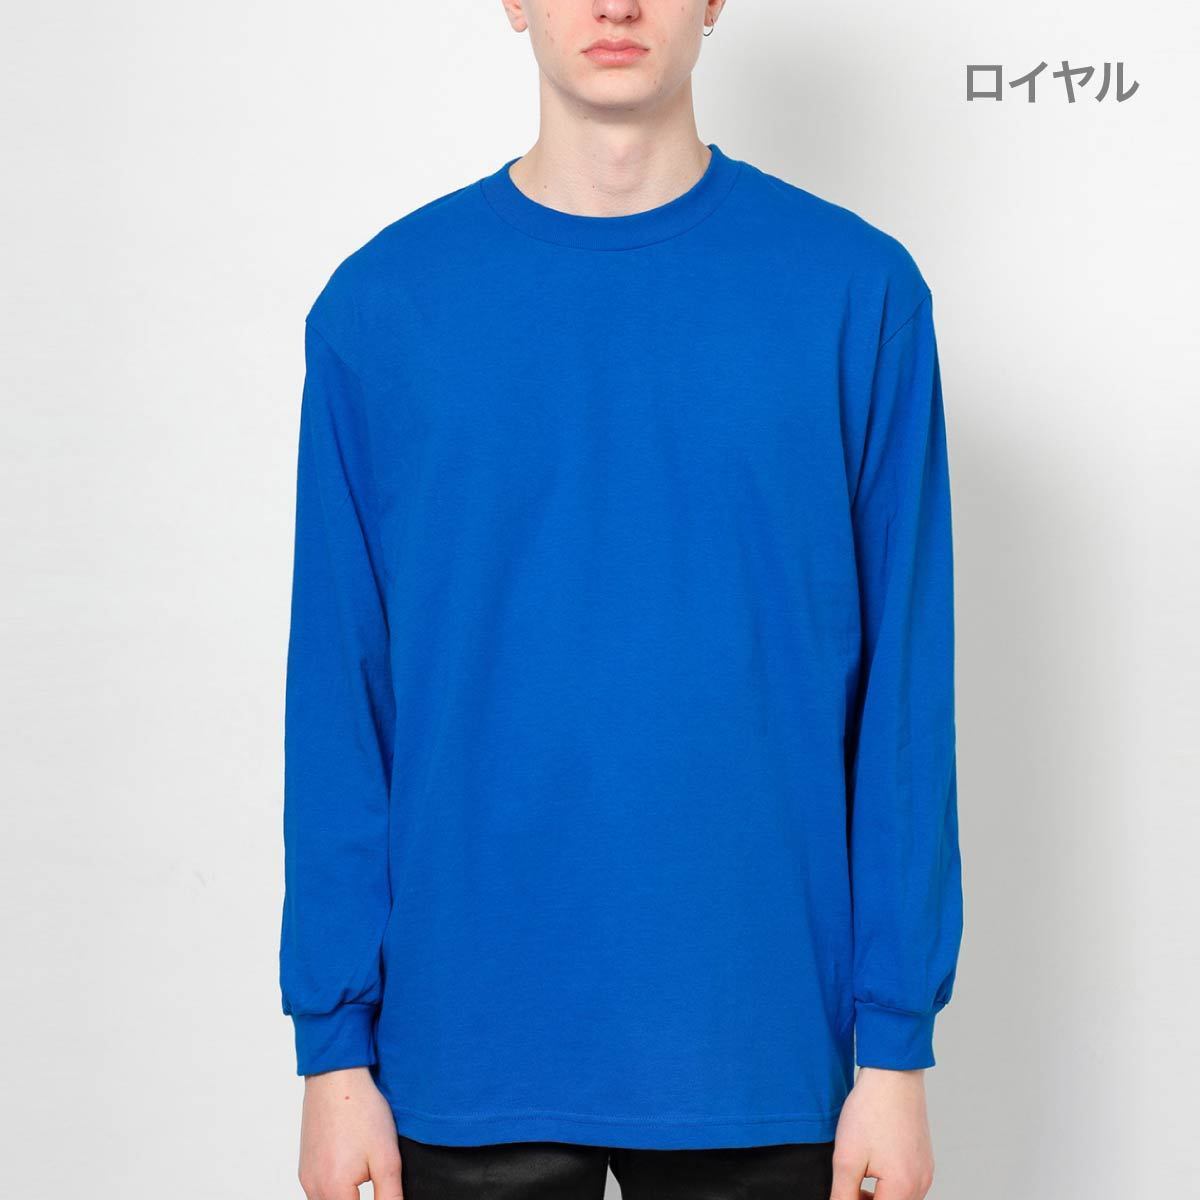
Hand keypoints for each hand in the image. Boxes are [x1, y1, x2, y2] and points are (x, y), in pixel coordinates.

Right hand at [298, 1067, 403, 1199]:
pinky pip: (319, 1190)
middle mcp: (314, 1189)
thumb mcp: (386, 1157)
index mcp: (334, 1191)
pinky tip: (352, 1170)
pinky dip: (336, 1189)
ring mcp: (307, 1177)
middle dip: (360, 1199)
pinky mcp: (305, 1166)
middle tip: (377, 1181)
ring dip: (346, 1197)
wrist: (335, 1076)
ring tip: (366, 1178)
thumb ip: (389, 1196)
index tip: (384, 1192)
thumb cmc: (361, 1111)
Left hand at [830, 1067, 934, 1199]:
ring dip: (878, 1198)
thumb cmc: (871, 1110)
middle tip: (846, 1190)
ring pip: (900, 1199)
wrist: (892, 1074)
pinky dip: (888, 1185)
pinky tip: (871, 1167)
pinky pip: (906, 1184)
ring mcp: (925, 1171)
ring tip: (855, 1180)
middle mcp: (920, 1184)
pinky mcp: (923, 1159)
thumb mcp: (847, 1158)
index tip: (842, 1195)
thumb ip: (843, 1194)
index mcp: (903, 1188)